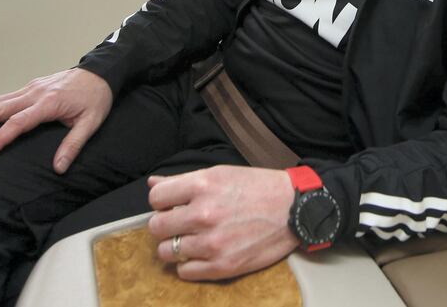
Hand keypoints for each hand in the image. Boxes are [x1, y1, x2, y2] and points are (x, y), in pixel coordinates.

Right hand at [0, 68, 112, 172]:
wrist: (102, 72)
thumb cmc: (96, 98)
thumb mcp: (91, 123)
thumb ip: (73, 144)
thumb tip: (58, 168)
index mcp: (48, 103)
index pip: (17, 123)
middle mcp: (34, 93)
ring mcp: (30, 88)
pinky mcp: (30, 87)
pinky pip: (3, 98)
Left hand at [147, 165, 298, 280]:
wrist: (292, 208)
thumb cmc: (257, 188)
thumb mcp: (220, 173)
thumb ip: (183, 181)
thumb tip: (154, 183)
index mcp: (202, 185)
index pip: (156, 198)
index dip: (162, 201)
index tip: (171, 204)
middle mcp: (204, 213)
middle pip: (156, 226)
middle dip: (165, 224)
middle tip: (180, 222)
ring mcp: (212, 242)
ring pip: (167, 251)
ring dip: (176, 245)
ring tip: (192, 238)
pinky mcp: (222, 266)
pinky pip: (184, 271)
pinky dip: (189, 264)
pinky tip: (202, 252)